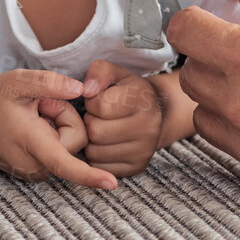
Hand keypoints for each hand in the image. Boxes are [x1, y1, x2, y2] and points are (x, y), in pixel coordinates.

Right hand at [0, 69, 118, 189]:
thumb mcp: (17, 81)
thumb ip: (50, 83)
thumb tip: (80, 88)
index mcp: (31, 142)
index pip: (65, 164)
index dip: (90, 175)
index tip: (111, 184)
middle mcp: (34, 165)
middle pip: (75, 140)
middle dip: (63, 116)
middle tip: (38, 105)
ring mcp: (34, 171)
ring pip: (67, 145)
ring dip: (55, 125)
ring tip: (30, 115)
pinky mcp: (36, 172)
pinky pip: (58, 150)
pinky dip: (50, 134)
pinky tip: (29, 125)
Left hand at [80, 61, 163, 177]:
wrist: (153, 113)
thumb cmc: (127, 91)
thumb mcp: (115, 73)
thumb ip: (99, 72)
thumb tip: (86, 90)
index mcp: (143, 100)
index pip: (101, 106)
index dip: (91, 102)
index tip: (97, 100)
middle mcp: (149, 128)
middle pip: (96, 132)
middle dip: (89, 122)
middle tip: (97, 117)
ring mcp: (144, 150)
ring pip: (96, 152)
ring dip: (90, 141)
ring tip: (101, 128)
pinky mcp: (137, 167)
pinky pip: (101, 167)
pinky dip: (96, 157)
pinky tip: (105, 144)